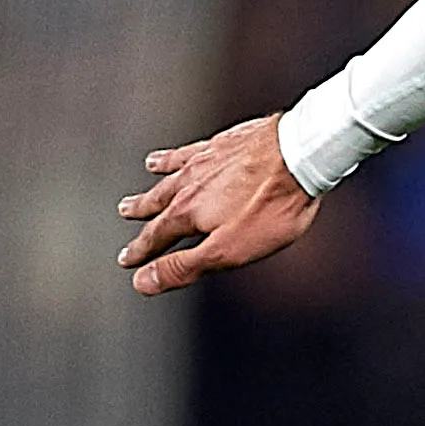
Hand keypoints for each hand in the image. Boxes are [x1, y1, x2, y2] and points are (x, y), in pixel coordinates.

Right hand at [120, 115, 319, 295]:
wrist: (299, 155)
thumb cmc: (270, 206)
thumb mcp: (229, 250)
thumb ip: (185, 266)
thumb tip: (143, 282)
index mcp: (187, 213)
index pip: (156, 236)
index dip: (142, 252)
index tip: (128, 260)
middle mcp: (188, 185)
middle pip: (159, 203)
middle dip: (142, 213)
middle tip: (125, 213)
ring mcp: (205, 161)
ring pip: (170, 177)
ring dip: (153, 186)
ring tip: (141, 186)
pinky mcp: (223, 143)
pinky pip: (189, 151)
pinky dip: (173, 157)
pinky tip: (168, 156)